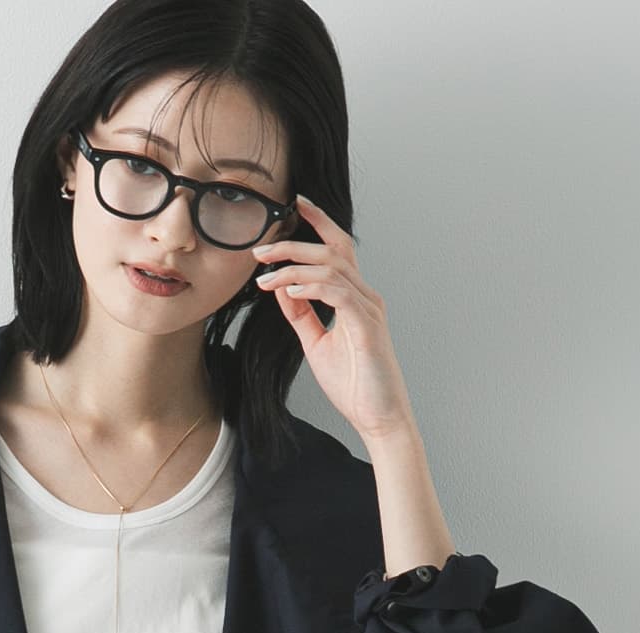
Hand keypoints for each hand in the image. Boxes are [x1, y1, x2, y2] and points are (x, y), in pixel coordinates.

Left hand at [251, 196, 416, 441]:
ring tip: (265, 275)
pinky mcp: (366, 327)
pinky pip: (338, 293)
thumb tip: (282, 288)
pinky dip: (311, 286)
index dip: (318, 223)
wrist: (379, 417)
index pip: (337, 249)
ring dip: (294, 266)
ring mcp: (368, 310)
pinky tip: (289, 289)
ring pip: (333, 268)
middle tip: (260, 248)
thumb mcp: (317, 344)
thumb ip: (302, 315)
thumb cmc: (354, 384)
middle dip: (294, 243)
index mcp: (355, 298)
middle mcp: (365, 297)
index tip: (293, 206)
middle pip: (333, 250)